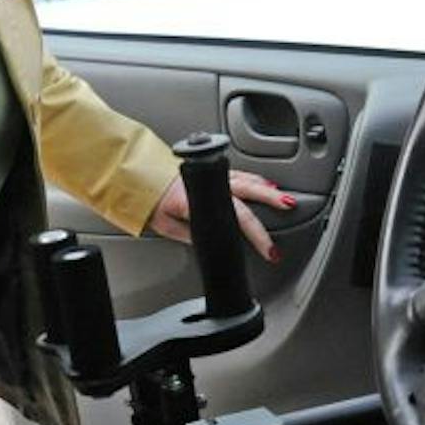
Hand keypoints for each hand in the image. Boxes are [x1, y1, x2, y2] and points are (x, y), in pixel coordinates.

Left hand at [148, 170, 294, 263]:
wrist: (134, 176)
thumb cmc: (147, 201)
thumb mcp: (164, 225)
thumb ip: (189, 234)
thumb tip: (208, 243)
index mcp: (199, 200)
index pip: (236, 218)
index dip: (257, 235)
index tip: (271, 251)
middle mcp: (208, 185)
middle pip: (248, 192)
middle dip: (271, 201)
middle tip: (289, 208)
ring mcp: (210, 176)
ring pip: (245, 179)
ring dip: (265, 188)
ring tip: (284, 198)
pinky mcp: (208, 173)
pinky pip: (237, 174)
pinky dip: (253, 179)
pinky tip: (263, 183)